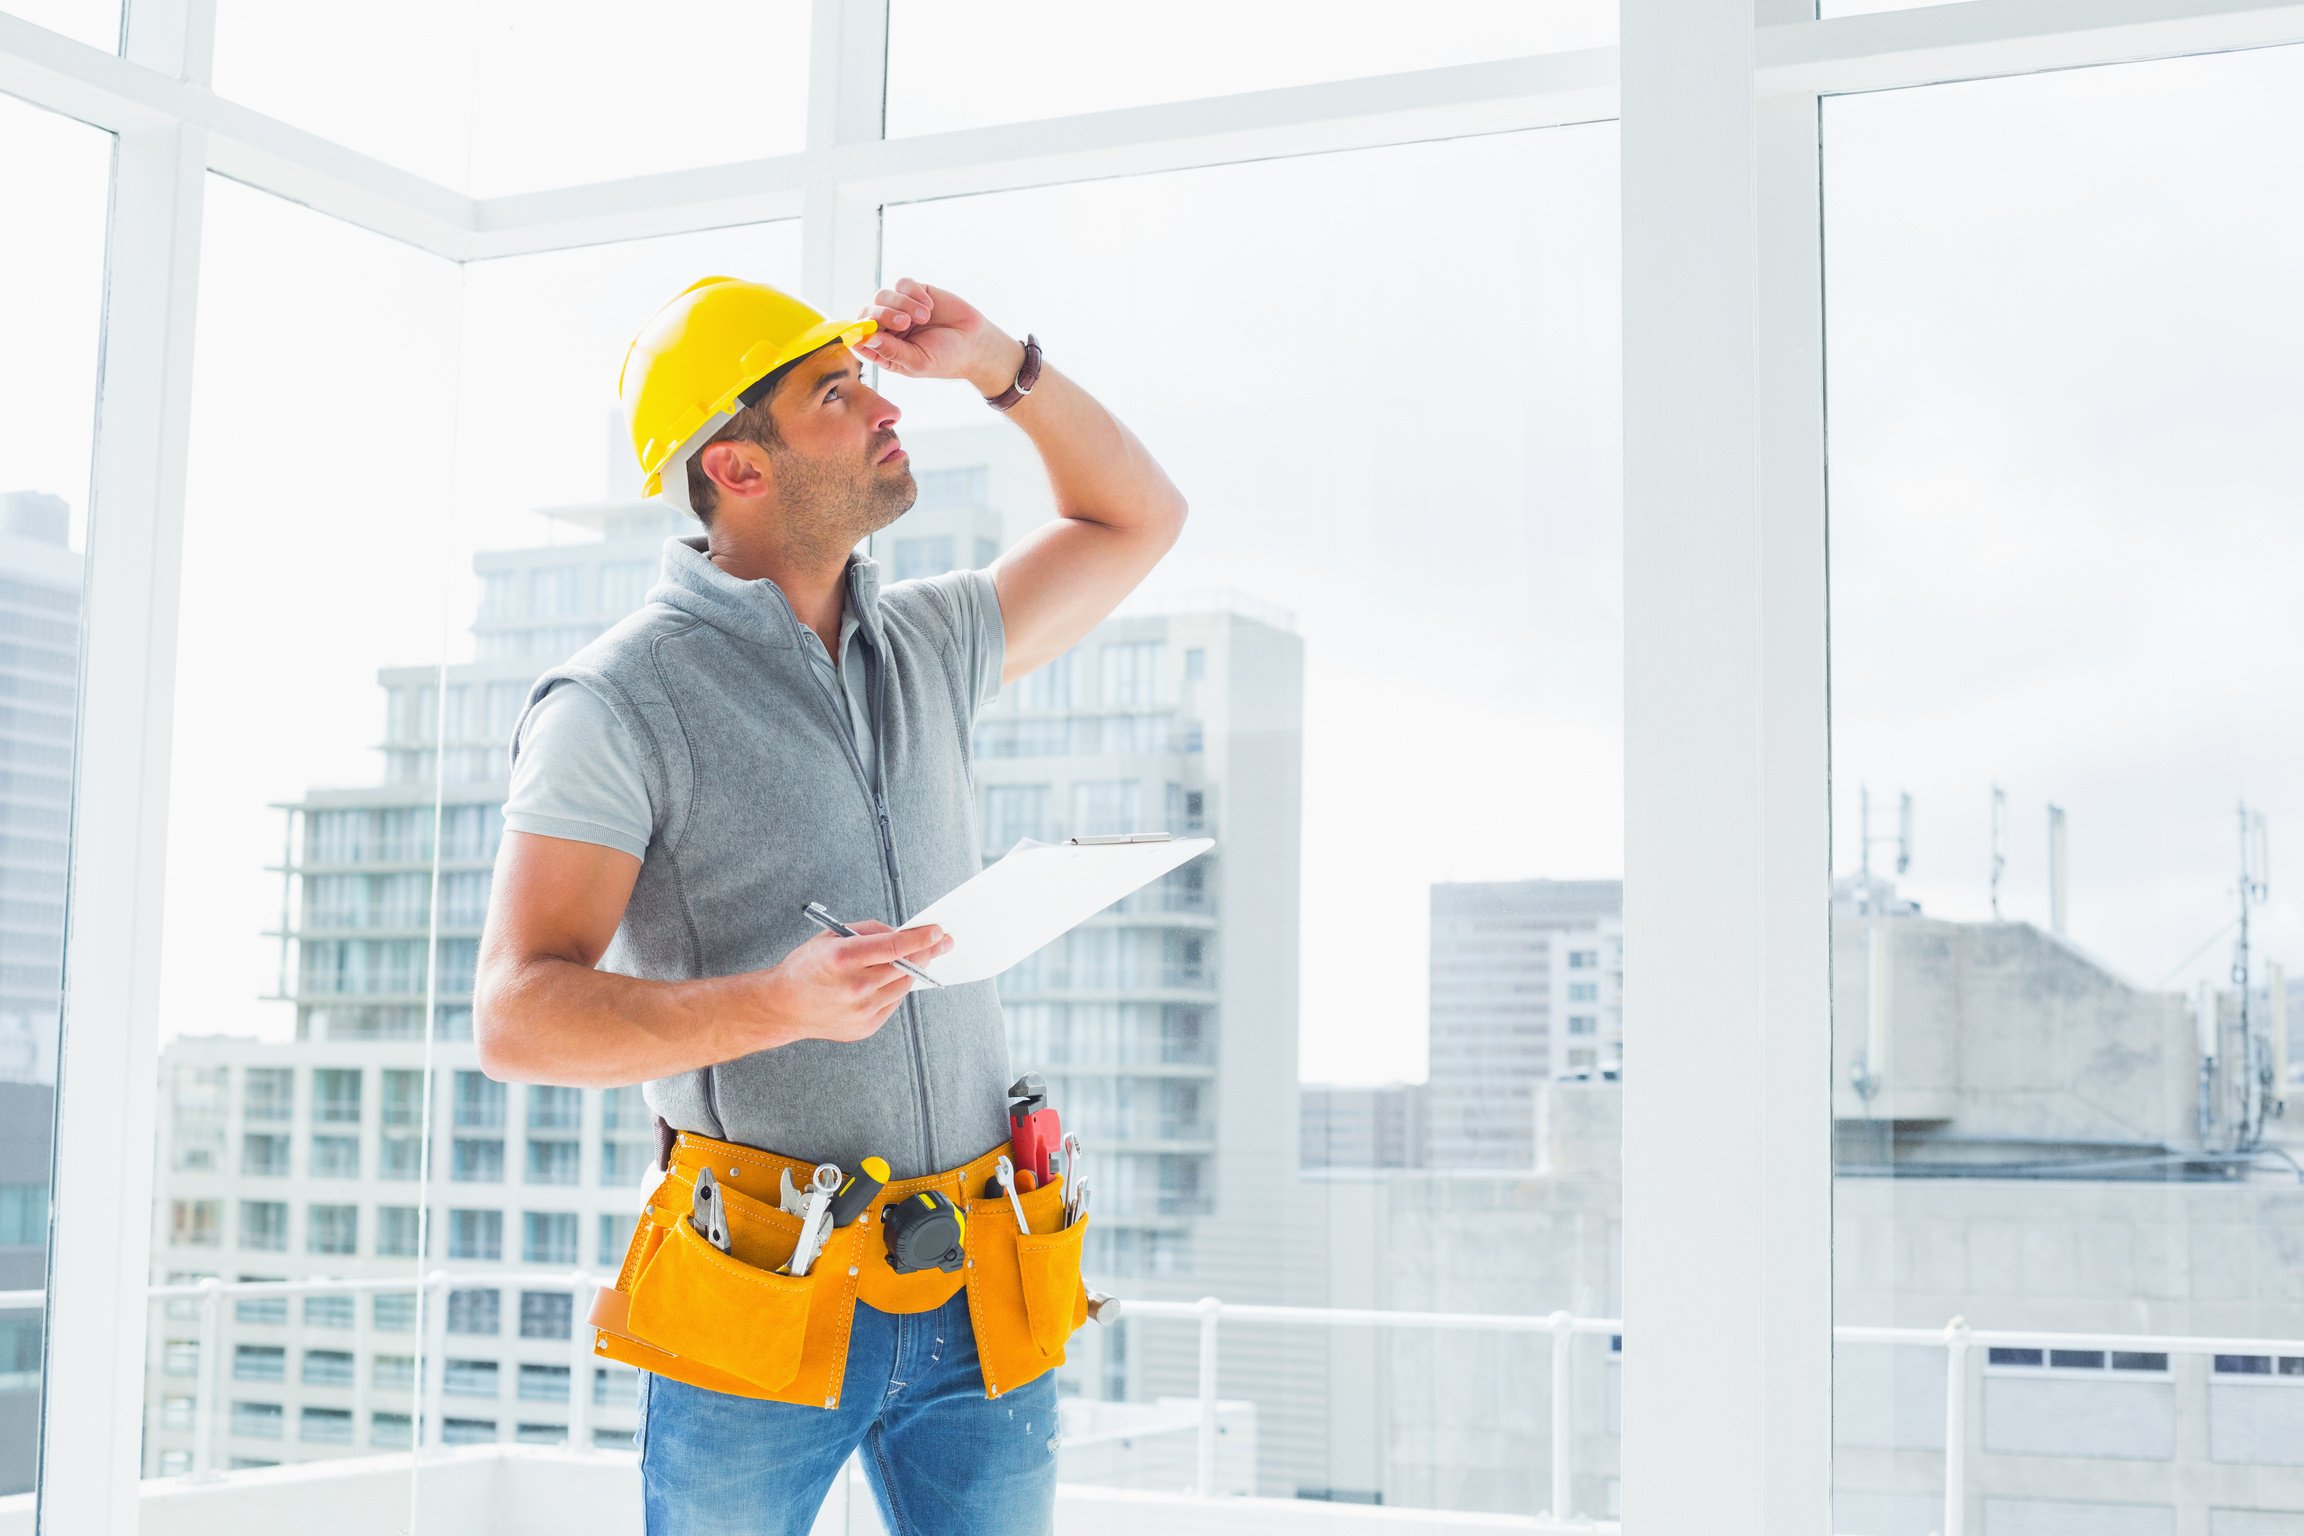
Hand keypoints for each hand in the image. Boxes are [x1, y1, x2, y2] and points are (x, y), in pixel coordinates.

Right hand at [765, 920, 951, 1044]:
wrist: (783, 1007)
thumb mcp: (832, 936)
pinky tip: (888, 980)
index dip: (920, 938)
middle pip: (904, 966)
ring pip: (903, 985)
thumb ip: (869, 931)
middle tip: (942, 942)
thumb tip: (902, 933)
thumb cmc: (807, 967)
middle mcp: (854, 987)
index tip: (937, 932)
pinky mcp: (865, 1027)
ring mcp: (861, 1011)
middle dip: (926, 952)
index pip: (894, 946)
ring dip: (912, 970)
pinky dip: (894, 989)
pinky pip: (892, 1002)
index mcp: (843, 958)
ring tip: (914, 959)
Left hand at [855, 279, 1022, 396]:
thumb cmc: (946, 358)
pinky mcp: (914, 292)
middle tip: (904, 323)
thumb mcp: (917, 361)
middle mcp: (887, 328)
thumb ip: (890, 350)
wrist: (975, 342)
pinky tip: (929, 306)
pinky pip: (902, 284)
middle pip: (867, 313)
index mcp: (883, 349)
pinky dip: (914, 293)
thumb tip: (865, 337)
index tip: (867, 329)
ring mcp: (900, 308)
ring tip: (925, 316)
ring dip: (902, 304)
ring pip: (883, 295)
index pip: (858, 338)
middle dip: (882, 315)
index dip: (857, 331)